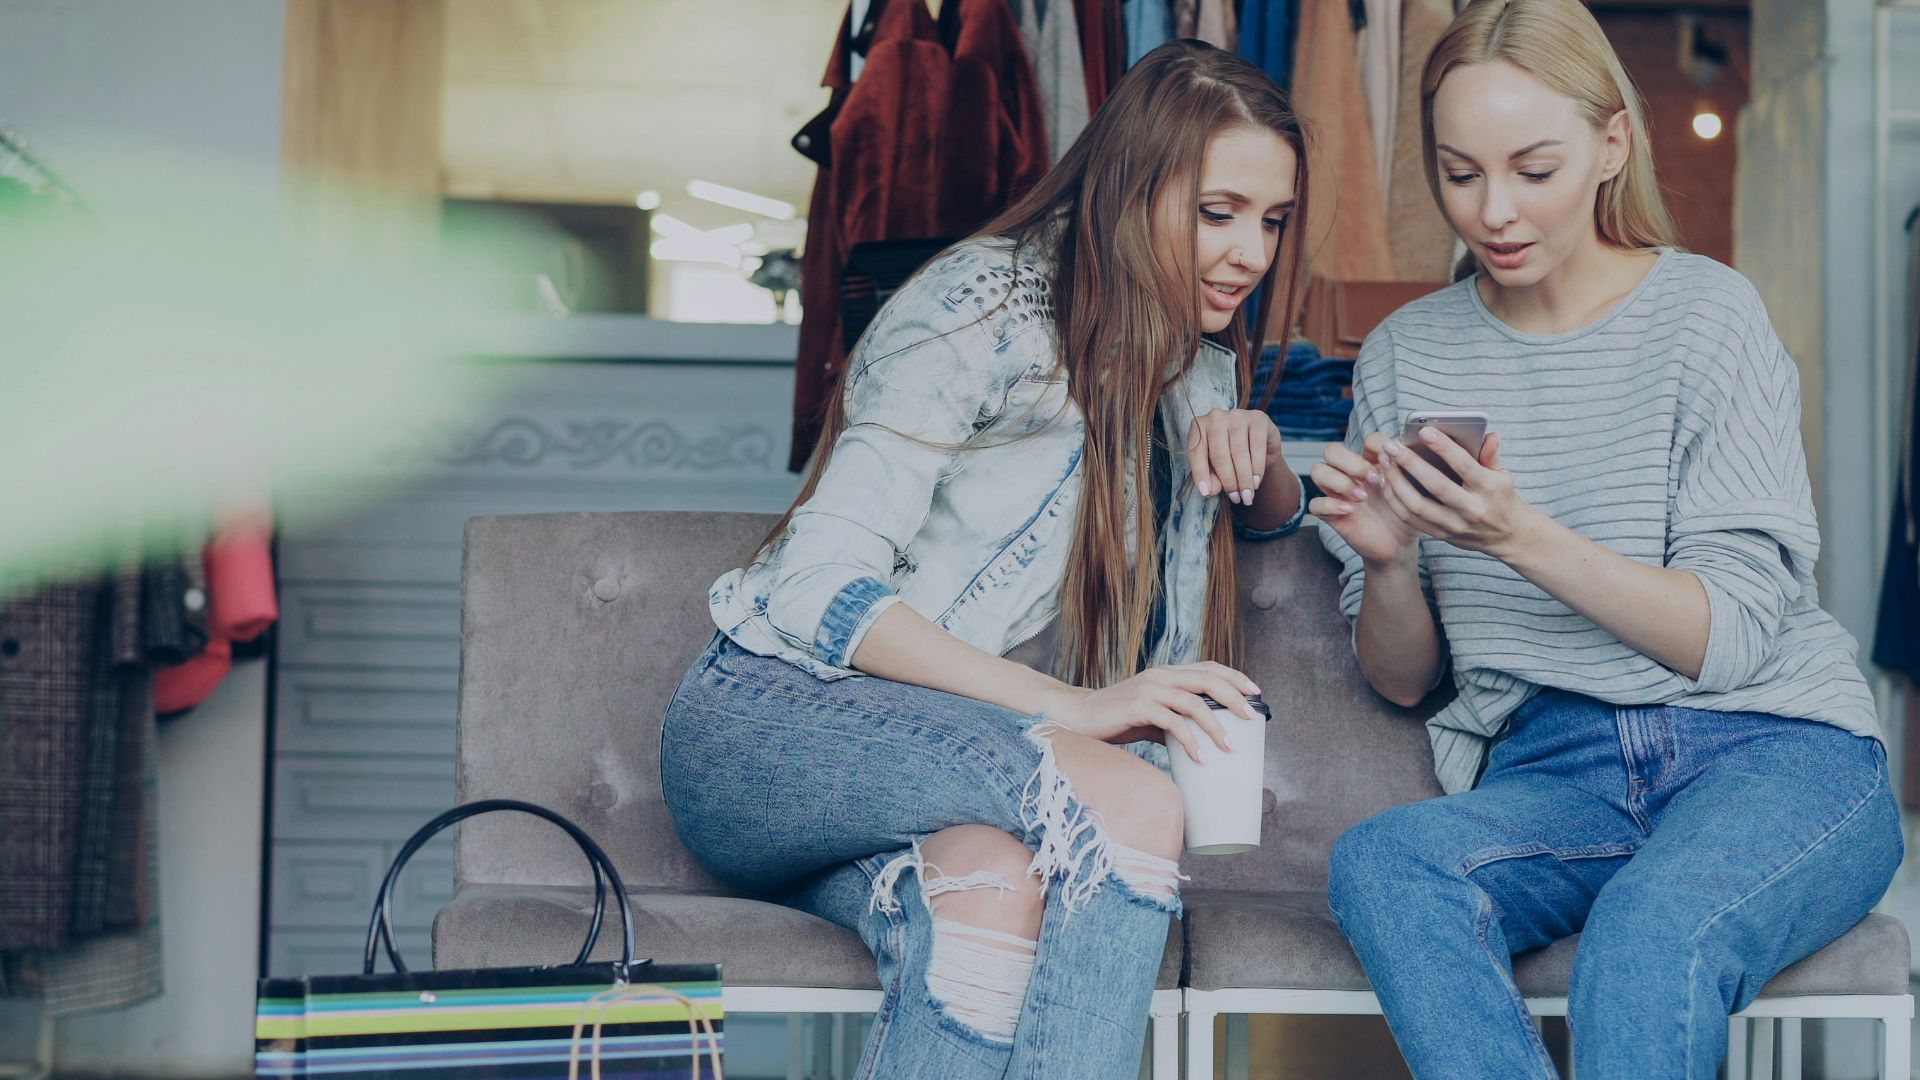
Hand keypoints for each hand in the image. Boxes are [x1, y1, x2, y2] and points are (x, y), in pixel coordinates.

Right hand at [1046, 662, 1264, 763]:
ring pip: (1193, 702)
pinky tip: (1200, 758)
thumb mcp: (1153, 714)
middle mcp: (1161, 676)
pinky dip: (1190, 742)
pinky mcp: (1138, 707)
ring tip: (1229, 747)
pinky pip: (1172, 723)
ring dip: (1215, 726)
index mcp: (1167, 673)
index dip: (1235, 677)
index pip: (1208, 667)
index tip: (1256, 692)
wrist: (1080, 716)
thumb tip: (1203, 739)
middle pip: (1207, 680)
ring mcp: (1149, 689)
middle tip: (1251, 718)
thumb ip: (1176, 718)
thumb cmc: (1118, 717)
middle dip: (1234, 698)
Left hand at [1187, 409, 1282, 505]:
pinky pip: (1257, 447)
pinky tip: (1256, 481)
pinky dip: (1257, 468)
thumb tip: (1211, 490)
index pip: (1196, 452)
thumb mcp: (1215, 467)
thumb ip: (1210, 476)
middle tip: (1236, 499)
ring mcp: (1237, 415)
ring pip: (1239, 452)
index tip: (1206, 494)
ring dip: (1244, 478)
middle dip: (1229, 481)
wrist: (1259, 445)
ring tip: (1247, 496)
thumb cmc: (1230, 457)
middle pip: (1219, 454)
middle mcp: (1216, 417)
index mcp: (1198, 427)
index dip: (1200, 474)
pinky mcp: (1258, 419)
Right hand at [1309, 436, 1419, 568]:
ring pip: (1318, 471)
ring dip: (1340, 481)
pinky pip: (1315, 504)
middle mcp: (1350, 474)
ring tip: (1362, 496)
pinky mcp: (1331, 514)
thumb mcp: (1410, 489)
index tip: (1391, 462)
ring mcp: (1338, 493)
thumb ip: (1404, 468)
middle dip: (1351, 462)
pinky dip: (1331, 504)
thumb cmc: (1404, 514)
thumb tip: (1398, 449)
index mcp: (1372, 463)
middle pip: (1332, 450)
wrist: (1399, 544)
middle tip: (1372, 479)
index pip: (1366, 439)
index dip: (1376, 446)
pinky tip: (1350, 510)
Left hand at [1377, 426, 1535, 556]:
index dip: (1444, 448)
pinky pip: (1411, 519)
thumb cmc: (1501, 496)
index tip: (1424, 430)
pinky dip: (1395, 500)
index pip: (1464, 466)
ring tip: (1384, 461)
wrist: (1508, 536)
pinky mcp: (1441, 535)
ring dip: (1396, 482)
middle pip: (1436, 485)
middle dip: (1411, 464)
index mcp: (1488, 489)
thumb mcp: (1502, 475)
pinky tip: (1385, 481)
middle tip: (1392, 445)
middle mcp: (1471, 509)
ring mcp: (1454, 525)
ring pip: (1417, 505)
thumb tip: (1488, 435)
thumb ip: (1491, 454)